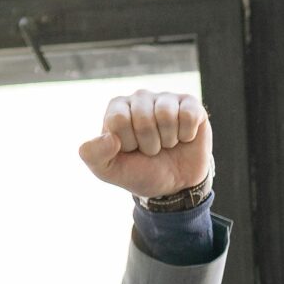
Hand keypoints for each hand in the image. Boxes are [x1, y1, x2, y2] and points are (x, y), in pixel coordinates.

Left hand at [78, 90, 212, 200]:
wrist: (175, 186)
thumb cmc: (140, 172)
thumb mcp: (108, 170)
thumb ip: (93, 155)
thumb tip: (110, 138)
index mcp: (117, 108)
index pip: (119, 119)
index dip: (128, 142)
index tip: (132, 150)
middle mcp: (140, 98)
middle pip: (143, 118)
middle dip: (149, 144)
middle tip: (152, 150)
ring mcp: (166, 99)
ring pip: (166, 114)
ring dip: (168, 140)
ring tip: (167, 144)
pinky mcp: (191, 104)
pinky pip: (189, 114)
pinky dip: (187, 134)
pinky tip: (184, 138)